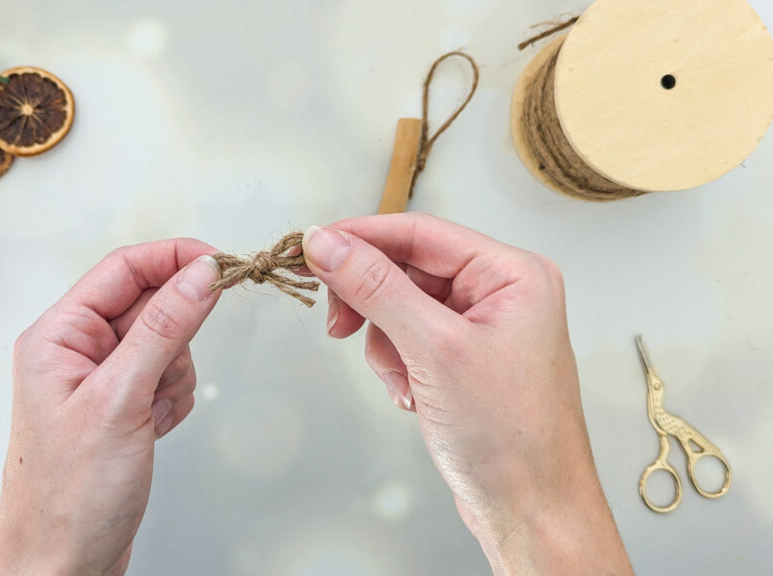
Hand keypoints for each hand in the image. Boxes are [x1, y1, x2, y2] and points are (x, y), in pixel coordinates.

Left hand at [0, 239, 221, 575]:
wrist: (63, 563)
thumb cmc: (69, 494)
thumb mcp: (120, 401)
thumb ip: (162, 328)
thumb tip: (199, 273)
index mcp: (58, 335)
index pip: (123, 268)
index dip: (174, 258)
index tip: (221, 262)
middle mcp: (76, 350)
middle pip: (148, 303)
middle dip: (174, 336)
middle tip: (174, 370)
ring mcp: (99, 379)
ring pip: (164, 342)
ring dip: (174, 374)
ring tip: (152, 416)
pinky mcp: (121, 406)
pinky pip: (167, 376)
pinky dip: (173, 398)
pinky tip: (155, 430)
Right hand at [302, 213, 631, 574]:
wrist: (531, 511)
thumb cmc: (510, 437)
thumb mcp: (434, 350)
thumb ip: (376, 288)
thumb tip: (328, 245)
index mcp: (512, 273)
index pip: (419, 232)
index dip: (359, 238)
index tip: (311, 248)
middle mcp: (501, 292)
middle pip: (406, 268)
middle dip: (372, 304)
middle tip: (339, 325)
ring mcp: (482, 327)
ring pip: (400, 308)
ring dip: (386, 345)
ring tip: (404, 382)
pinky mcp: (464, 359)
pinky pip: (409, 340)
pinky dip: (397, 366)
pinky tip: (413, 396)